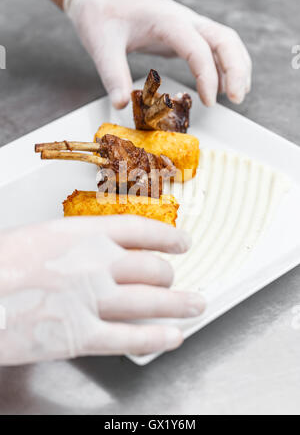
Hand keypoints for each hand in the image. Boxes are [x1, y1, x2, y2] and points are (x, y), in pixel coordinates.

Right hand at [0, 215, 204, 364]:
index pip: (139, 230)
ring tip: (196, 305)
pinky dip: (156, 338)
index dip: (167, 236)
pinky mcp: (82, 336)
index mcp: (82, 233)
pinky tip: (172, 337)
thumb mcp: (37, 238)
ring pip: (151, 301)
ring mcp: (92, 299)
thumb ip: (71, 246)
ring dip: (179, 304)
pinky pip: (130, 338)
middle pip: (151, 267)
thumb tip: (89, 253)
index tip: (182, 241)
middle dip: (168, 275)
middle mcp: (96, 263)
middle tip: (175, 279)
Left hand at [64, 0, 251, 108]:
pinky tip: (223, 87)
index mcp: (166, 20)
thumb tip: (121, 104)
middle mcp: (183, 20)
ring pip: (225, 41)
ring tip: (237, 96)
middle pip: (224, 39)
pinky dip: (224, 66)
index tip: (208, 102)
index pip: (198, 47)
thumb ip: (113, 76)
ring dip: (236, 67)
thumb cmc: (101, 17)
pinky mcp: (184, 35)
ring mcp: (187, 26)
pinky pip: (214, 48)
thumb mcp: (101, 46)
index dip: (208, 75)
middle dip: (236, 69)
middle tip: (237, 99)